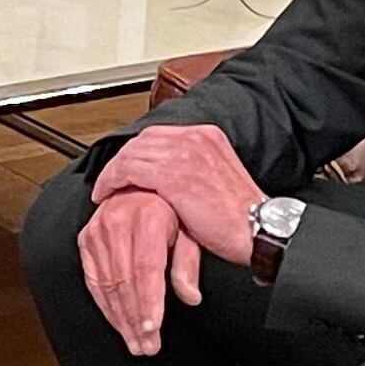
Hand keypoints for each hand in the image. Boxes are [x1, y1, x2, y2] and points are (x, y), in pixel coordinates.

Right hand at [75, 188, 202, 356]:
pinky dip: (104, 304)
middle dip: (136, 319)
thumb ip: (188, 265)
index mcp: (148, 218)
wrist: (141, 186)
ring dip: (120, 318)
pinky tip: (118, 322)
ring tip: (135, 342)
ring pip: (107, 285)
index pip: (146, 270)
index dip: (148, 302)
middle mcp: (118, 222)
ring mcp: (98, 231)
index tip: (152, 329)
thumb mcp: (190, 231)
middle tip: (146, 345)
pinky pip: (92, 279)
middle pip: (125, 282)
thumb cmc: (171, 209)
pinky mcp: (86, 240)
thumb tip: (190, 297)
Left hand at [92, 121, 266, 266]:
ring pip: (130, 154)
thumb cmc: (240, 215)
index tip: (125, 170)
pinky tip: (106, 195)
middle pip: (142, 141)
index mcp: (207, 135)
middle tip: (109, 180)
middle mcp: (195, 137)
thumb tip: (162, 174)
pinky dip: (111, 181)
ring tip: (105, 189)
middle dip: (122, 160)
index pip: (158, 136)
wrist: (259, 229)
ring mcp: (183, 154)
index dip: (137, 152)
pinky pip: (127, 170)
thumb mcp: (215, 177)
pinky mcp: (171, 175)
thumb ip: (190, 167)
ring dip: (113, 172)